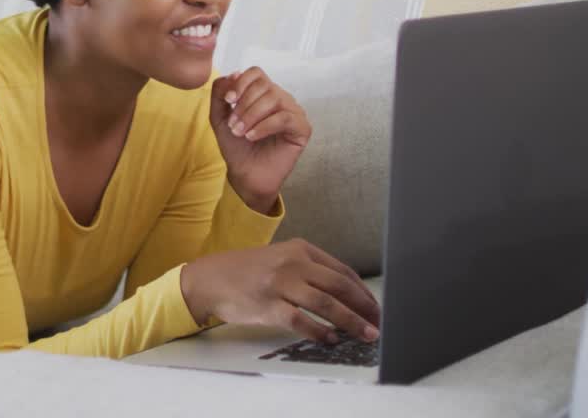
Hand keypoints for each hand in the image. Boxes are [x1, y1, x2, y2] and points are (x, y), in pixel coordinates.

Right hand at [180, 239, 381, 343]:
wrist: (209, 278)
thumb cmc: (247, 272)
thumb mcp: (280, 260)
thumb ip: (308, 271)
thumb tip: (345, 296)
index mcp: (300, 249)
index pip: (342, 271)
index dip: (363, 292)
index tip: (376, 308)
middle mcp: (292, 263)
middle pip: (339, 286)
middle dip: (364, 308)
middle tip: (378, 324)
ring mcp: (280, 284)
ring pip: (326, 303)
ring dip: (350, 322)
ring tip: (365, 335)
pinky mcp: (268, 305)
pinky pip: (301, 321)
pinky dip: (319, 331)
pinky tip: (330, 339)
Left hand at [210, 68, 311, 207]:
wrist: (245, 174)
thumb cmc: (236, 146)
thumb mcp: (219, 116)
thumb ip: (220, 92)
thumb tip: (233, 73)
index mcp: (264, 93)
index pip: (256, 73)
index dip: (240, 84)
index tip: (228, 101)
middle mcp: (281, 98)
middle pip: (264, 85)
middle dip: (244, 104)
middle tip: (233, 125)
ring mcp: (294, 112)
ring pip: (274, 99)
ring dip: (252, 115)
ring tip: (240, 132)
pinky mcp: (302, 128)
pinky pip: (285, 118)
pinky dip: (264, 126)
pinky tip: (252, 136)